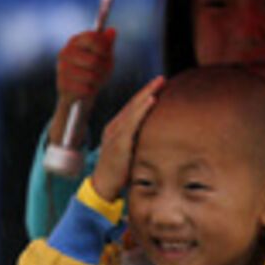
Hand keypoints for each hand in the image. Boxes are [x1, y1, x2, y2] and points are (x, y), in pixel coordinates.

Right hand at [48, 28, 115, 145]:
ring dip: (98, 82)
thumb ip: (108, 44)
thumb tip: (112, 31)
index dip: (104, 49)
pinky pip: (86, 89)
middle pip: (94, 61)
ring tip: (94, 82)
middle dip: (103, 69)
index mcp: (75, 41)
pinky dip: (91, 91)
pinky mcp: (62, 85)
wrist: (81, 93)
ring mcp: (62, 68)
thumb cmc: (95, 71)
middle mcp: (65, 52)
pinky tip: (86, 90)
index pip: (93, 39)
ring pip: (91, 77)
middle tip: (102, 72)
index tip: (107, 55)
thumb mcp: (105, 56)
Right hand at [90, 76, 164, 201]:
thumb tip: (154, 137)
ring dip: (146, 94)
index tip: (158, 86)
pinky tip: (151, 101)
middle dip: (148, 89)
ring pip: (132, 109)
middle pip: (133, 104)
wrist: (103, 186)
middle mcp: (114, 127)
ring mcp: (115, 134)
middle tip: (162, 78)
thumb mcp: (129, 152)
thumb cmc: (118, 172)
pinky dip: (142, 110)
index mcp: (117, 129)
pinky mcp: (118, 142)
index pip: (132, 107)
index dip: (144, 95)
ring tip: (158, 84)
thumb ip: (138, 142)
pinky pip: (132, 122)